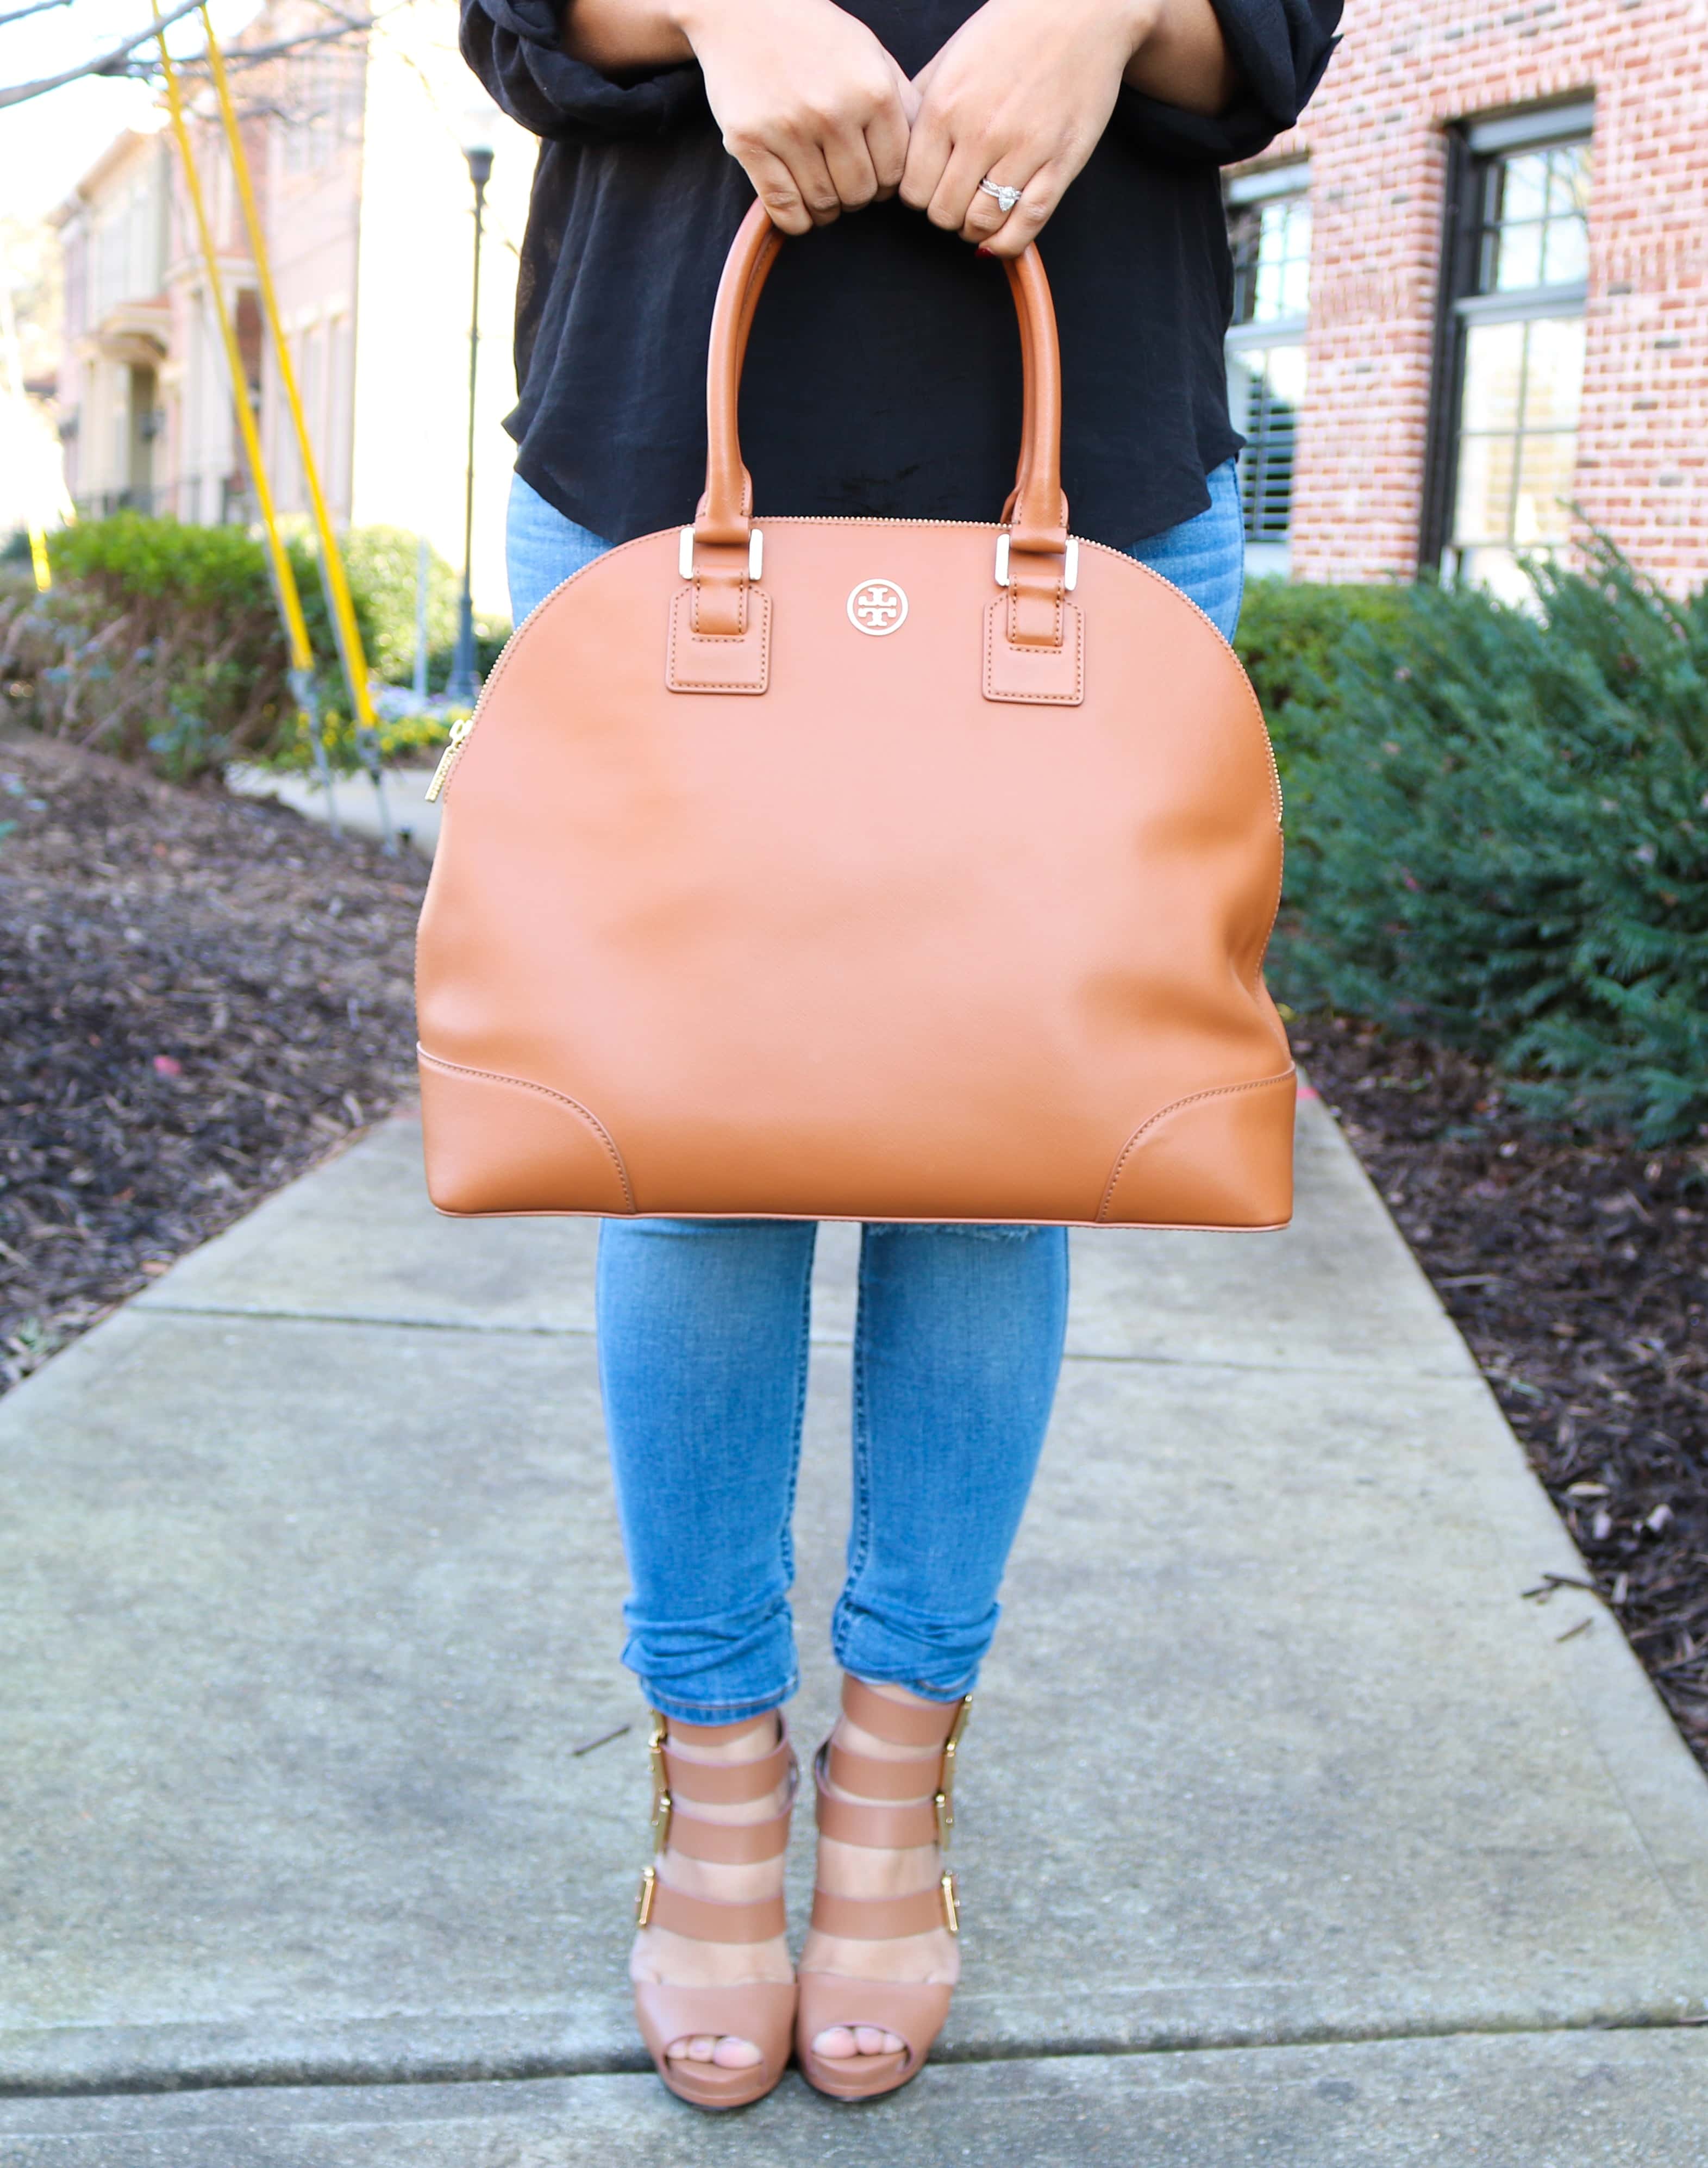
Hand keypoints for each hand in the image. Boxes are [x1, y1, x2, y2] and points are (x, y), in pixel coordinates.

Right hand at [674, 0, 915, 232]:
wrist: (743, 10)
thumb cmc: (814, 36)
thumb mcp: (870, 55)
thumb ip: (900, 102)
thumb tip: (925, 154)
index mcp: (873, 92)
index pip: (894, 173)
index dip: (885, 183)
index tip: (871, 174)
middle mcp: (833, 112)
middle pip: (860, 194)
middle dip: (856, 196)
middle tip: (843, 181)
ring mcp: (789, 128)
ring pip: (823, 205)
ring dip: (825, 209)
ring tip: (820, 189)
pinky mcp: (750, 142)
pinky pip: (784, 208)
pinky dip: (795, 220)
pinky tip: (798, 208)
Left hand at [900, 0, 1156, 256]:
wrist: (1079, 9)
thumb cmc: (1010, 31)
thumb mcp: (950, 58)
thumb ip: (920, 105)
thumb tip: (899, 149)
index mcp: (944, 107)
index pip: (912, 189)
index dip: (918, 197)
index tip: (930, 188)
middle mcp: (980, 133)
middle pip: (942, 213)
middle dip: (945, 213)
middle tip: (956, 199)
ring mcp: (1022, 150)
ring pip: (980, 224)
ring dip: (975, 228)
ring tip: (979, 212)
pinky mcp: (1060, 162)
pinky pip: (1026, 225)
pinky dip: (1008, 243)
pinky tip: (1000, 237)